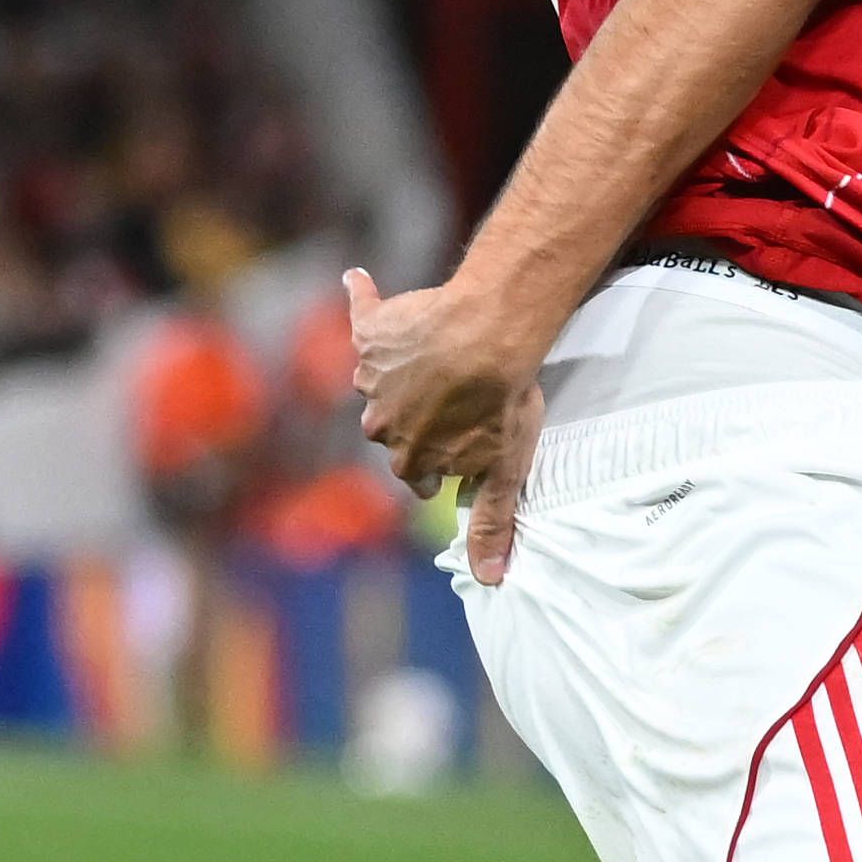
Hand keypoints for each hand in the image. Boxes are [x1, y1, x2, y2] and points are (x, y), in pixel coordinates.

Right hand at [347, 261, 553, 573]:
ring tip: (435, 354)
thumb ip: (491, 522)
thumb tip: (490, 581)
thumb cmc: (500, 401)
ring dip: (401, 370)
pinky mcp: (373, 329)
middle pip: (393, 427)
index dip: (436, 464)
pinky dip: (362, 296)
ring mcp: (373, 374)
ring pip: (381, 378)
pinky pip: (362, 310)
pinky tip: (357, 279)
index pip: (415, 472)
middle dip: (417, 419)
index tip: (453, 452)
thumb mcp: (504, 470)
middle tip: (452, 400)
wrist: (488, 333)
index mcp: (409, 456)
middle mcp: (380, 420)